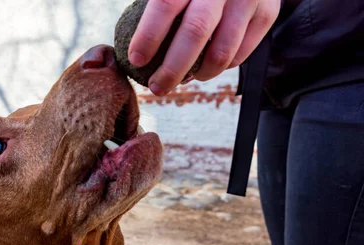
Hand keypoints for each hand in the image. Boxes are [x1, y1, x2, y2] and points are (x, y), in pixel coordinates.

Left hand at [127, 0, 279, 94]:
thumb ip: (156, 3)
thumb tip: (126, 40)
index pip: (165, 4)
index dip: (148, 35)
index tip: (135, 59)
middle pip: (194, 33)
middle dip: (171, 69)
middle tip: (156, 87)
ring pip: (221, 52)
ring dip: (198, 76)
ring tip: (181, 81)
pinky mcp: (268, 12)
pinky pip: (240, 54)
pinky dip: (220, 68)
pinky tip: (204, 69)